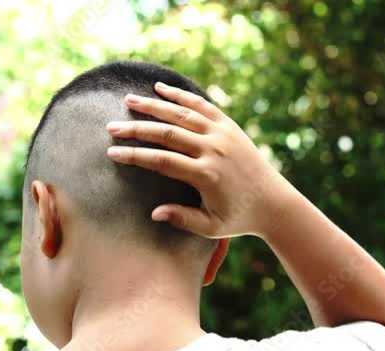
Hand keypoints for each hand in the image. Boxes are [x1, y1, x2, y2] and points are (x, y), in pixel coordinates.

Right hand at [105, 82, 296, 238]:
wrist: (273, 201)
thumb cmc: (238, 218)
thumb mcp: (211, 227)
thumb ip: (183, 219)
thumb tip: (154, 213)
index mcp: (206, 175)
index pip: (163, 161)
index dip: (135, 156)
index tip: (112, 153)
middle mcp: (213, 149)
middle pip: (167, 133)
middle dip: (136, 128)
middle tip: (111, 126)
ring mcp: (222, 134)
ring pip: (182, 114)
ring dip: (153, 105)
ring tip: (128, 100)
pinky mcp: (229, 125)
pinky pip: (201, 106)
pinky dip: (180, 96)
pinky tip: (160, 88)